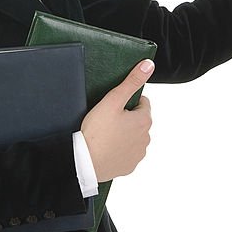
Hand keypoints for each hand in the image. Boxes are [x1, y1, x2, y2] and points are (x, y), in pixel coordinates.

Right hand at [80, 59, 153, 181]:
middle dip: (126, 118)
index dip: (127, 101)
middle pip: (138, 120)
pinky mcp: (129, 166)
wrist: (83, 163)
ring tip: (105, 134)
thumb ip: (131, 81)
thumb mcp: (113, 100)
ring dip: (124, 134)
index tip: (114, 106)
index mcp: (144, 121)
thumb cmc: (96, 133)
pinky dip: (119, 149)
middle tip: (107, 119)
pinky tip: (106, 147)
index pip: (142, 103)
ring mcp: (138, 154)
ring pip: (133, 137)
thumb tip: (148, 65)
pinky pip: (127, 153)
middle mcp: (146, 138)